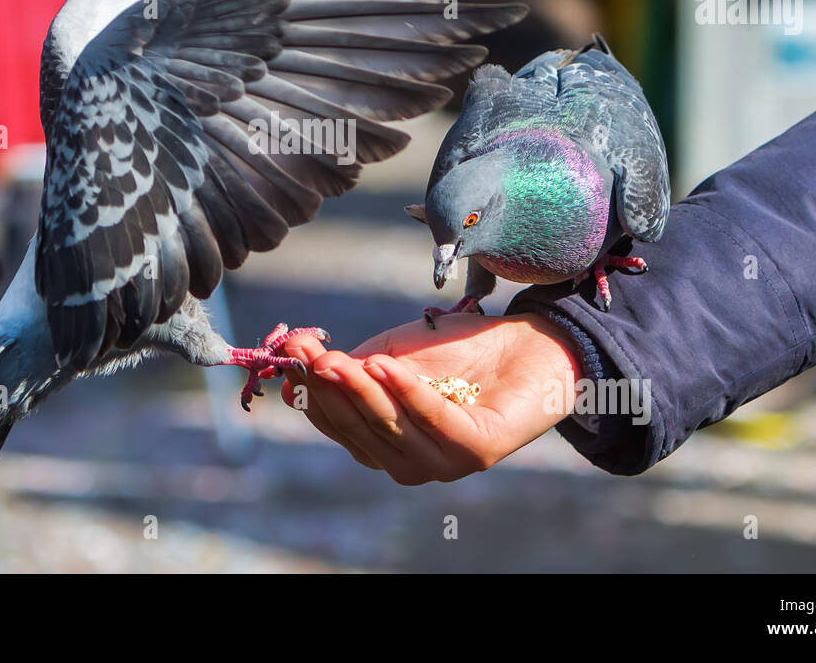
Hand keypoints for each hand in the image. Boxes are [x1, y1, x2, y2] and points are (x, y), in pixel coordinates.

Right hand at [278, 313, 576, 484]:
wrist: (526, 350)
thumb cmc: (455, 355)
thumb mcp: (389, 358)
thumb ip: (348, 369)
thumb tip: (289, 368)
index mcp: (382, 446)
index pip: (338, 424)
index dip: (313, 392)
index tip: (292, 356)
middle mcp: (409, 464)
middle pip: (362, 428)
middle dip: (332, 391)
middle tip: (312, 356)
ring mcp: (443, 463)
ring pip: (392, 426)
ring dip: (362, 391)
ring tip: (339, 360)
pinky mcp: (475, 450)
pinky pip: (433, 418)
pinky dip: (407, 390)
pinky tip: (384, 364)